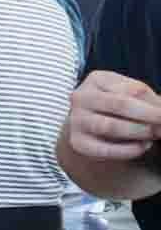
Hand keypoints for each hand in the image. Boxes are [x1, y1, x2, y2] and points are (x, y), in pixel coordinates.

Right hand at [64, 70, 160, 190]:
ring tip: (154, 135)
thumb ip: (147, 100)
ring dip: (139, 132)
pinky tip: (142, 146)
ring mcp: (76, 120)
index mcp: (97, 79)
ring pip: (111, 126)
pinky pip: (105, 148)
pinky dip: (128, 150)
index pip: (134, 89)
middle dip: (150, 116)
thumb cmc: (116, 108)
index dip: (156, 103)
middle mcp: (81, 97)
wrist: (88, 127)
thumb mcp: (131, 96)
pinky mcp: (77, 142)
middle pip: (121, 105)